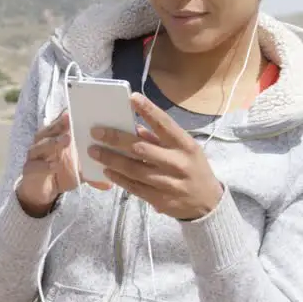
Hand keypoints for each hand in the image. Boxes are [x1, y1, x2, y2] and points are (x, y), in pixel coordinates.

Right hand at [16, 112, 108, 216]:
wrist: (40, 189)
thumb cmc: (61, 172)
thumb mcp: (80, 173)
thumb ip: (93, 174)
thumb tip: (110, 185)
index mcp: (58, 136)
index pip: (62, 122)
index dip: (68, 115)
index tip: (79, 110)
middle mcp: (45, 141)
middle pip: (51, 129)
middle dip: (61, 124)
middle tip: (72, 120)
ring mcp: (35, 155)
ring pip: (41, 144)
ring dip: (54, 141)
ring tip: (67, 140)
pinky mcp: (29, 169)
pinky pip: (36, 165)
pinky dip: (45, 165)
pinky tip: (55, 166)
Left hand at [86, 93, 223, 220]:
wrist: (208, 203)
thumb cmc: (193, 168)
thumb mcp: (184, 149)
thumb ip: (160, 138)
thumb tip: (133, 127)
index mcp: (185, 145)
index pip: (164, 124)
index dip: (148, 110)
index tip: (132, 98)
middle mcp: (177, 162)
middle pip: (141, 148)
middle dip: (116, 139)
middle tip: (96, 132)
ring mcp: (169, 183)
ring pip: (134, 169)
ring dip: (111, 159)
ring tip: (94, 151)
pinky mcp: (160, 200)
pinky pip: (135, 187)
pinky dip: (119, 178)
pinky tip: (107, 171)